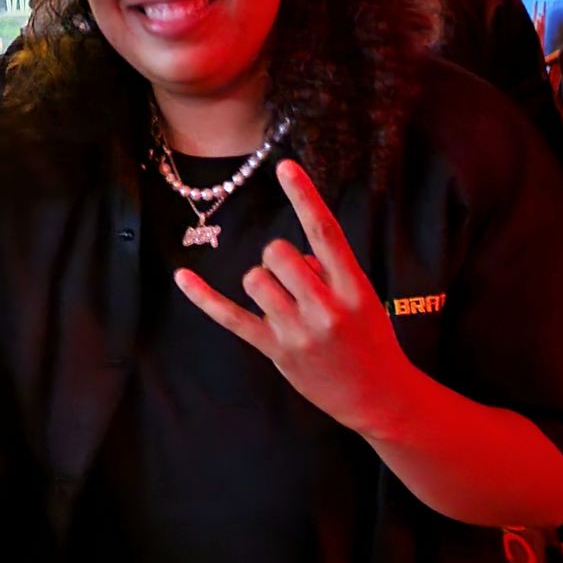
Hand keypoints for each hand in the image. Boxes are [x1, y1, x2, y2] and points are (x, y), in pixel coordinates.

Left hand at [174, 158, 415, 439]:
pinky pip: (231, 317)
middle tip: (294, 279)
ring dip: (263, 281)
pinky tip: (183, 277)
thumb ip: (327, 270)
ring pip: (255, 279)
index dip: (304, 196)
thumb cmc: (371, 339)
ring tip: (283, 301)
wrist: (379, 396)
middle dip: (278, 257)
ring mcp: (298, 332)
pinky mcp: (275, 350)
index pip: (325, 232)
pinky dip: (204, 297)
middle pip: (278, 254)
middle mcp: (325, 308)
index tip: (284, 166)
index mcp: (353, 287)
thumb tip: (288, 257)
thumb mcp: (363, 298)